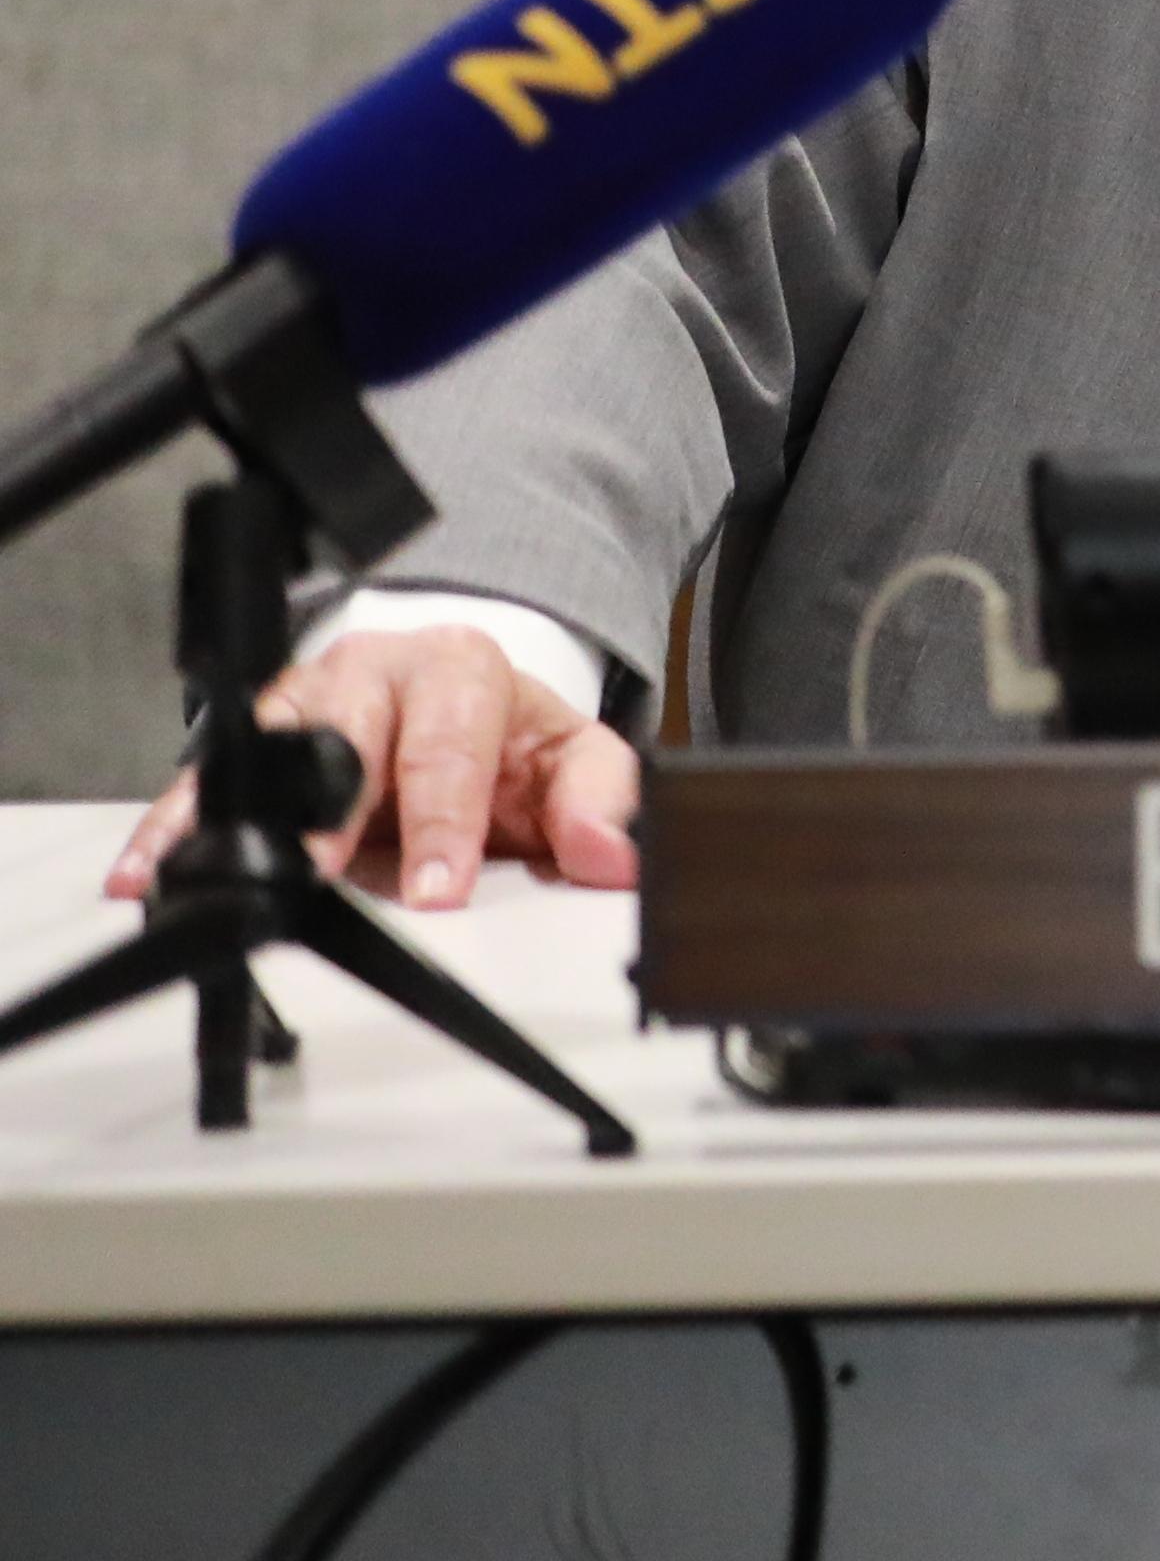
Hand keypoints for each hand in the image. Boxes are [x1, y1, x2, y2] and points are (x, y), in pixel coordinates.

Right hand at [107, 629, 638, 915]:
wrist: (450, 694)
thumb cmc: (504, 738)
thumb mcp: (570, 758)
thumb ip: (599, 802)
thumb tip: (613, 856)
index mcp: (462, 671)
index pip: (451, 746)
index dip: (444, 821)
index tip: (438, 889)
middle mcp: (376, 673)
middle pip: (348, 736)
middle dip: (334, 811)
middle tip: (321, 874)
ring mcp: (305, 697)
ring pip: (265, 748)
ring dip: (236, 814)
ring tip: (210, 873)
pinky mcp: (253, 734)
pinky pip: (205, 778)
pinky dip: (174, 825)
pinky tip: (145, 871)